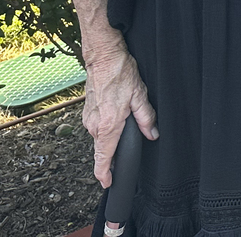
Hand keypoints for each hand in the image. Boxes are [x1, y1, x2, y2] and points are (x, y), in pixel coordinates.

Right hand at [80, 47, 157, 186]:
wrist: (104, 58)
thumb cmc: (120, 73)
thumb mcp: (140, 96)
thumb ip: (146, 118)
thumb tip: (153, 134)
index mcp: (108, 126)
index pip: (103, 158)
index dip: (105, 174)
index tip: (108, 183)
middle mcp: (94, 125)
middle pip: (103, 149)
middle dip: (114, 153)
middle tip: (126, 148)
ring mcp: (89, 119)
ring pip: (100, 137)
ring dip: (111, 138)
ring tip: (124, 124)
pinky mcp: (88, 112)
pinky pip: (97, 127)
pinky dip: (106, 128)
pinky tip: (116, 116)